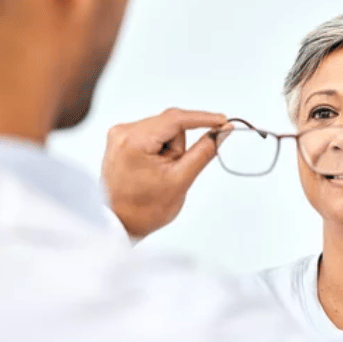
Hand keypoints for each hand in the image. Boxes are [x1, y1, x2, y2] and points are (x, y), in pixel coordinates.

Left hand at [102, 108, 227, 239]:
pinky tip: (154, 168)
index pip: (176, 119)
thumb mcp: (181, 179)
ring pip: (163, 130)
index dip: (203, 118)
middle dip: (179, 146)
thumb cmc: (144, 209)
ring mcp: (120, 135)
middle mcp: (123, 131)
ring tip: (161, 172)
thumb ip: (204, 151)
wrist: (120, 223)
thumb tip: (221, 131)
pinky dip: (161, 148)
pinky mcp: (121, 140)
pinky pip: (152, 135)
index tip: (222, 121)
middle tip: (175, 169)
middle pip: (169, 124)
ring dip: (170, 148)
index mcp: (134, 140)